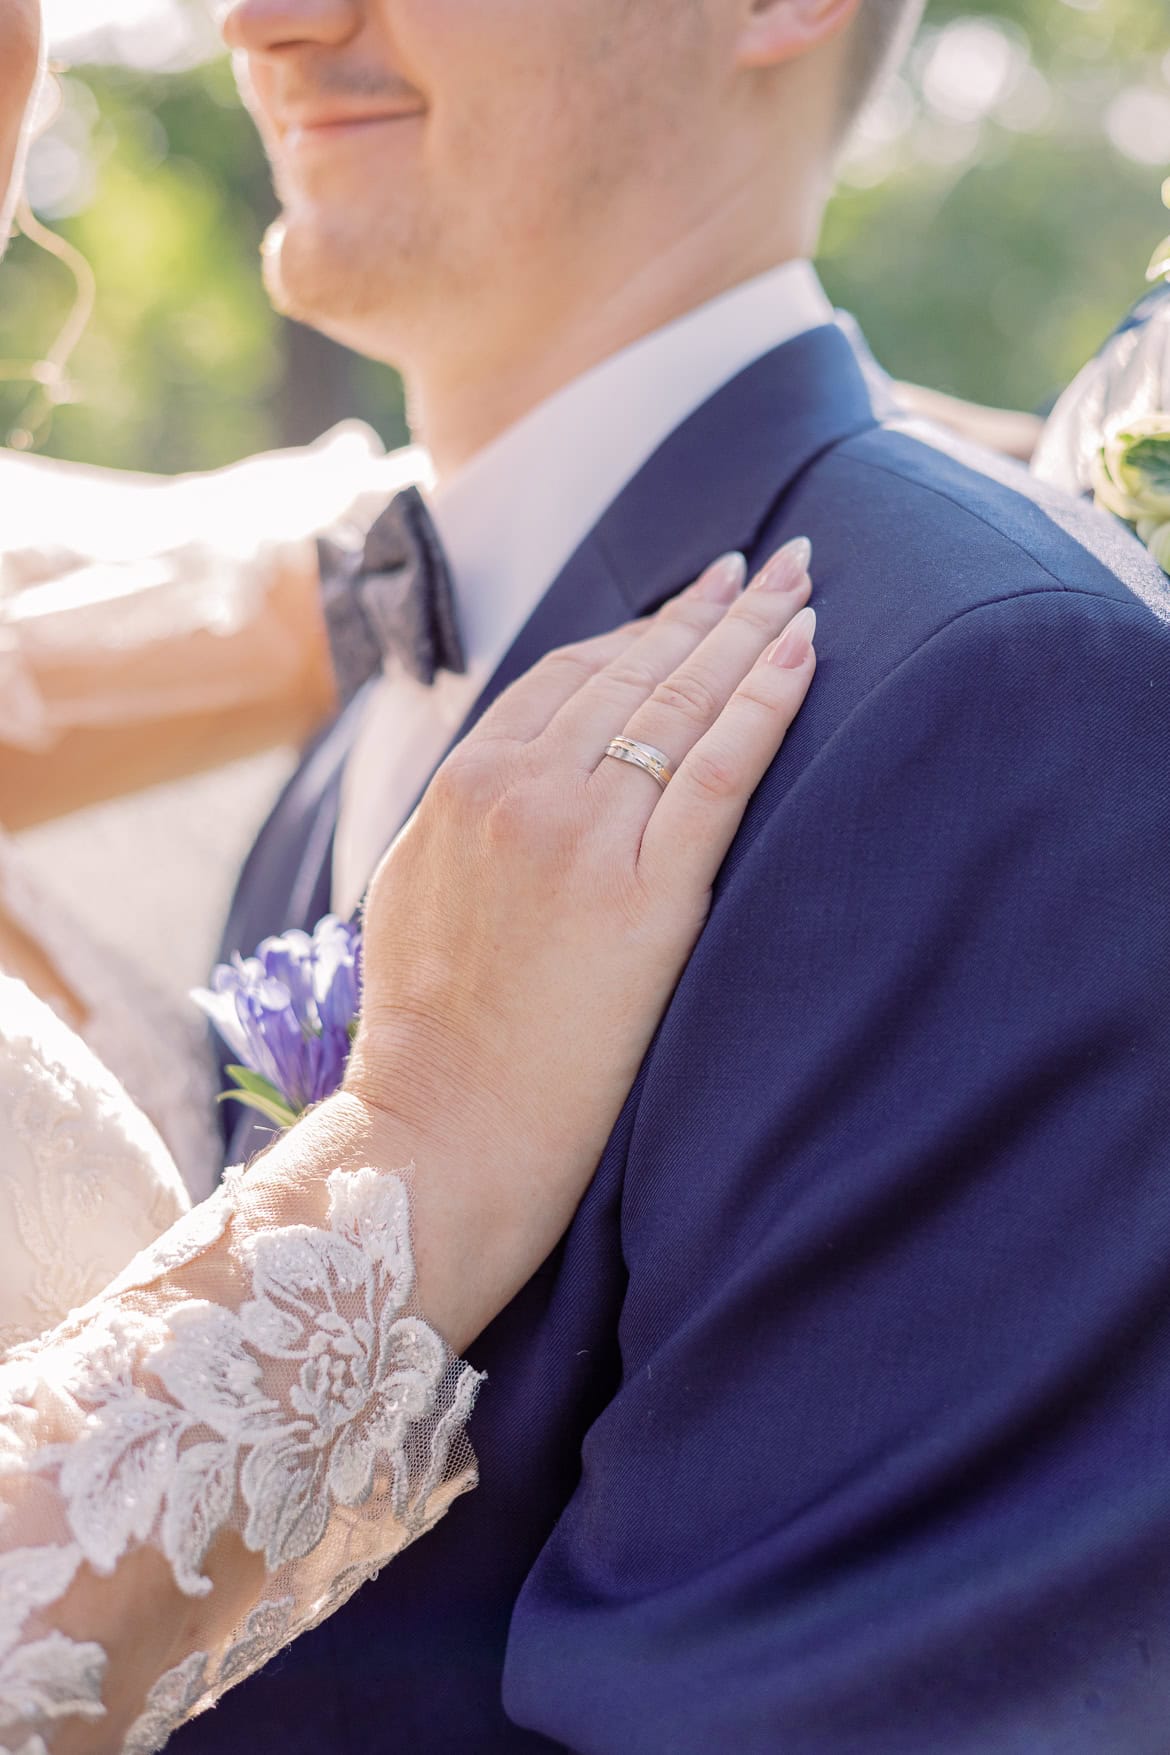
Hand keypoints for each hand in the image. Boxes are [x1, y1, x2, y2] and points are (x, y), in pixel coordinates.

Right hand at [336, 539, 815, 1348]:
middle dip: (708, 609)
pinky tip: (805, 653)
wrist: (439, 1136)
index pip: (568, 676)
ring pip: (680, 704)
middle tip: (767, 565)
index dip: (638, 630)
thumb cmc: (427, 1041)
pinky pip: (716, 770)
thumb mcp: (416, 894)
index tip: (689, 600)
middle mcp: (519, 790)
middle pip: (633, 672)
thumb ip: (465, 822)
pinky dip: (764, 702)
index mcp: (463, 786)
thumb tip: (507, 780)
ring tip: (800, 587)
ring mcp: (582, 837)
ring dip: (750, 635)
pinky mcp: (644, 895)